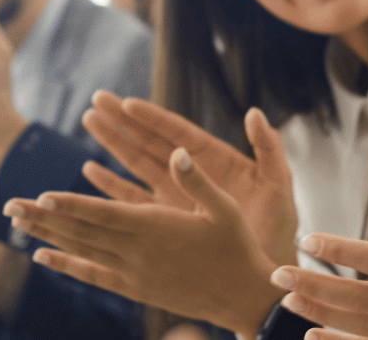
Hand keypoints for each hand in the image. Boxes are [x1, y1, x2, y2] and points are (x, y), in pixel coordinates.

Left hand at [4, 149, 284, 337]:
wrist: (241, 296)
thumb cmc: (236, 246)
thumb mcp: (224, 207)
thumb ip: (196, 180)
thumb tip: (177, 151)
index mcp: (158, 227)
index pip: (105, 215)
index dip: (71, 205)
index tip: (41, 196)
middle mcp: (138, 251)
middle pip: (82, 232)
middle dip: (44, 218)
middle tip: (8, 206)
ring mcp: (134, 272)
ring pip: (81, 251)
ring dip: (48, 236)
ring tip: (17, 223)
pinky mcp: (135, 288)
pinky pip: (93, 275)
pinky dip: (66, 265)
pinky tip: (42, 256)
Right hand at [81, 91, 298, 265]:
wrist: (267, 268)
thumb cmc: (278, 224)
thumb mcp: (278, 183)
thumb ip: (268, 148)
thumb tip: (254, 113)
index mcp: (216, 160)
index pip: (178, 133)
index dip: (153, 118)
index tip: (126, 102)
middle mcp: (192, 174)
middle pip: (151, 141)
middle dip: (124, 121)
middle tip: (96, 100)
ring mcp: (177, 195)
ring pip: (137, 164)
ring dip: (114, 144)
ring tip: (90, 121)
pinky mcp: (166, 220)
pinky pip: (133, 198)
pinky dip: (112, 184)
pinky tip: (92, 169)